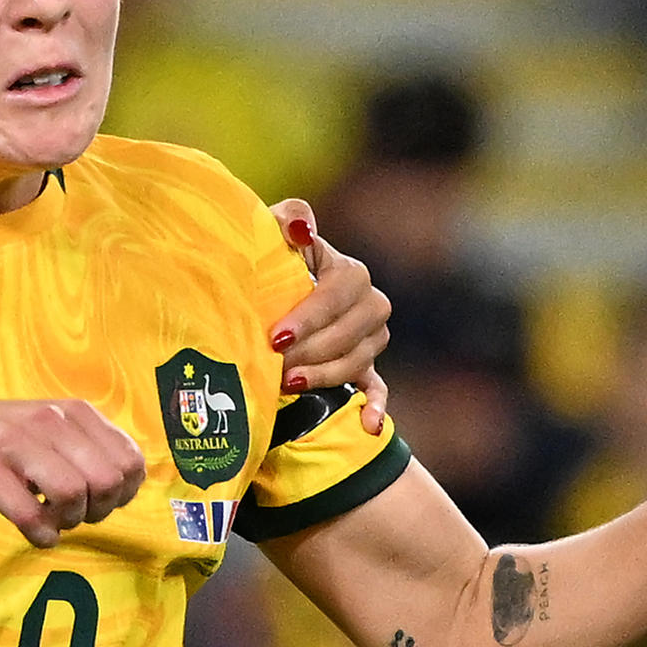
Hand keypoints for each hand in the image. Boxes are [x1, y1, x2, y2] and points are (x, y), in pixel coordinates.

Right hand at [0, 397, 147, 547]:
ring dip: (68, 522)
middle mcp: (48, 421)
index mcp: (71, 411)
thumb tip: (128, 482)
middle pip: (107, 481)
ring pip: (73, 494)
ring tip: (51, 521)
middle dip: (98, 511)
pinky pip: (30, 515)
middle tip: (72, 515)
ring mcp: (14, 443)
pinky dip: (41, 535)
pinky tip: (34, 534)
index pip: (131, 460)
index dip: (123, 494)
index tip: (97, 503)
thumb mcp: (45, 431)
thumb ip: (86, 447)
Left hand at [265, 199, 389, 405]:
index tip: (277, 336)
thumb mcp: (272, 235)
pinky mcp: (367, 367)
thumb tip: (301, 230)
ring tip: (289, 385)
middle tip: (276, 365)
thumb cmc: (268, 262)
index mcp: (348, 271)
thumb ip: (285, 221)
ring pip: (359, 360)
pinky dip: (374, 407)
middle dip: (312, 350)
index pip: (339, 293)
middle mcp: (368, 303)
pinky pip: (378, 388)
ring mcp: (371, 338)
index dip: (310, 316)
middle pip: (351, 331)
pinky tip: (368, 425)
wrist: (267, 295)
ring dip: (326, 375)